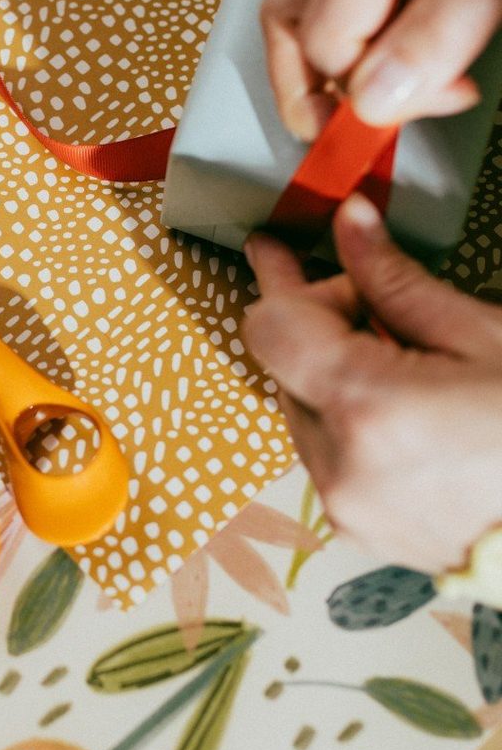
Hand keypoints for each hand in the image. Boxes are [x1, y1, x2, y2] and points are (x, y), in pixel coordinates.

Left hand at [241, 193, 501, 574]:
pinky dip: (344, 421)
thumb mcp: (484, 338)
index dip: (290, 286)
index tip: (288, 253)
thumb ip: (397, 281)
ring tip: (397, 358)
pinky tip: (397, 407)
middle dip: (317, 324)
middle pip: (282, 365)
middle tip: (362, 295)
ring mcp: (343, 505)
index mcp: (366, 408)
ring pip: (299, 408)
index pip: (269, 325)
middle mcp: (337, 464)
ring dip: (330, 374)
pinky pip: (322, 452)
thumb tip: (351, 222)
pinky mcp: (355, 527)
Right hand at [260, 0, 501, 139]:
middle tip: (352, 126)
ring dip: (327, 58)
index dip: (363, 91)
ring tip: (376, 91)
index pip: (325, 35)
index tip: (439, 104)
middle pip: (285, 15)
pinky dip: (362, 27)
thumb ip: (444, 25)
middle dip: (307, 83)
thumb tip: (373, 100)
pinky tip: (407, 40)